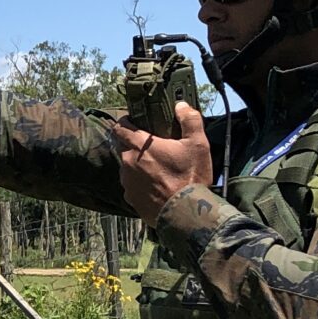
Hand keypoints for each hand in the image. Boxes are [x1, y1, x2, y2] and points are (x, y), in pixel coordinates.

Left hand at [115, 102, 213, 221]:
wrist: (185, 213)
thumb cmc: (190, 177)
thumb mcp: (198, 144)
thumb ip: (190, 120)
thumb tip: (181, 105)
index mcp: (140, 146)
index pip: (119, 127)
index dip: (124, 122)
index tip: (133, 121)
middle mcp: (127, 163)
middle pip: (123, 147)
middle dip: (133, 145)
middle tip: (152, 147)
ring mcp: (127, 182)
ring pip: (126, 167)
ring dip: (136, 165)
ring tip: (156, 169)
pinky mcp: (130, 199)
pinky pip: (131, 186)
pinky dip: (139, 183)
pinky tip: (155, 186)